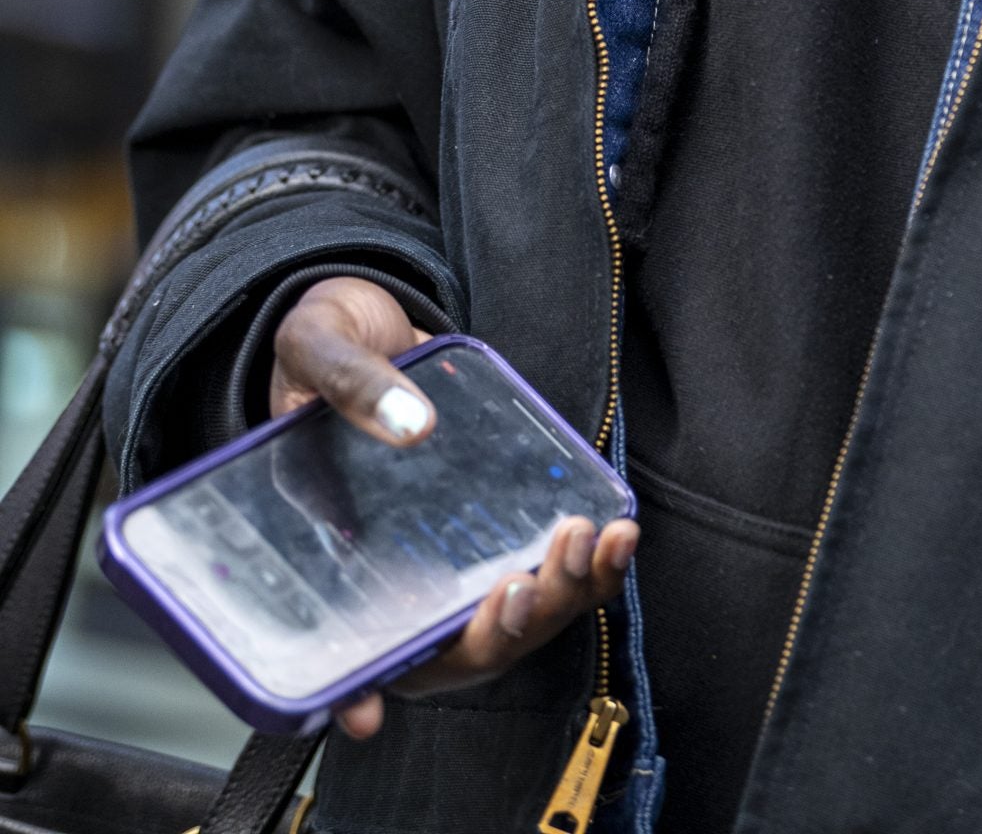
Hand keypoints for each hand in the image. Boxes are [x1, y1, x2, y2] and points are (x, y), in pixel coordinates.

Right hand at [268, 276, 638, 738]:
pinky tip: (616, 534)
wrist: (372, 320)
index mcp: (336, 559)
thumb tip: (411, 423)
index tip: (364, 710)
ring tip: (586, 542)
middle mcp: (400, 580)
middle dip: (497, 631)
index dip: (356, 690)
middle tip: (519, 585)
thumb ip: (351, 384)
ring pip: (514, 621)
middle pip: (452, 648)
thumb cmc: (323, 349)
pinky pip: (551, 569)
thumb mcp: (315, 350)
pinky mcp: (501, 531)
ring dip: (557, 598)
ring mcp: (456, 563)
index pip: (343, 650)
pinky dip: (590, 567)